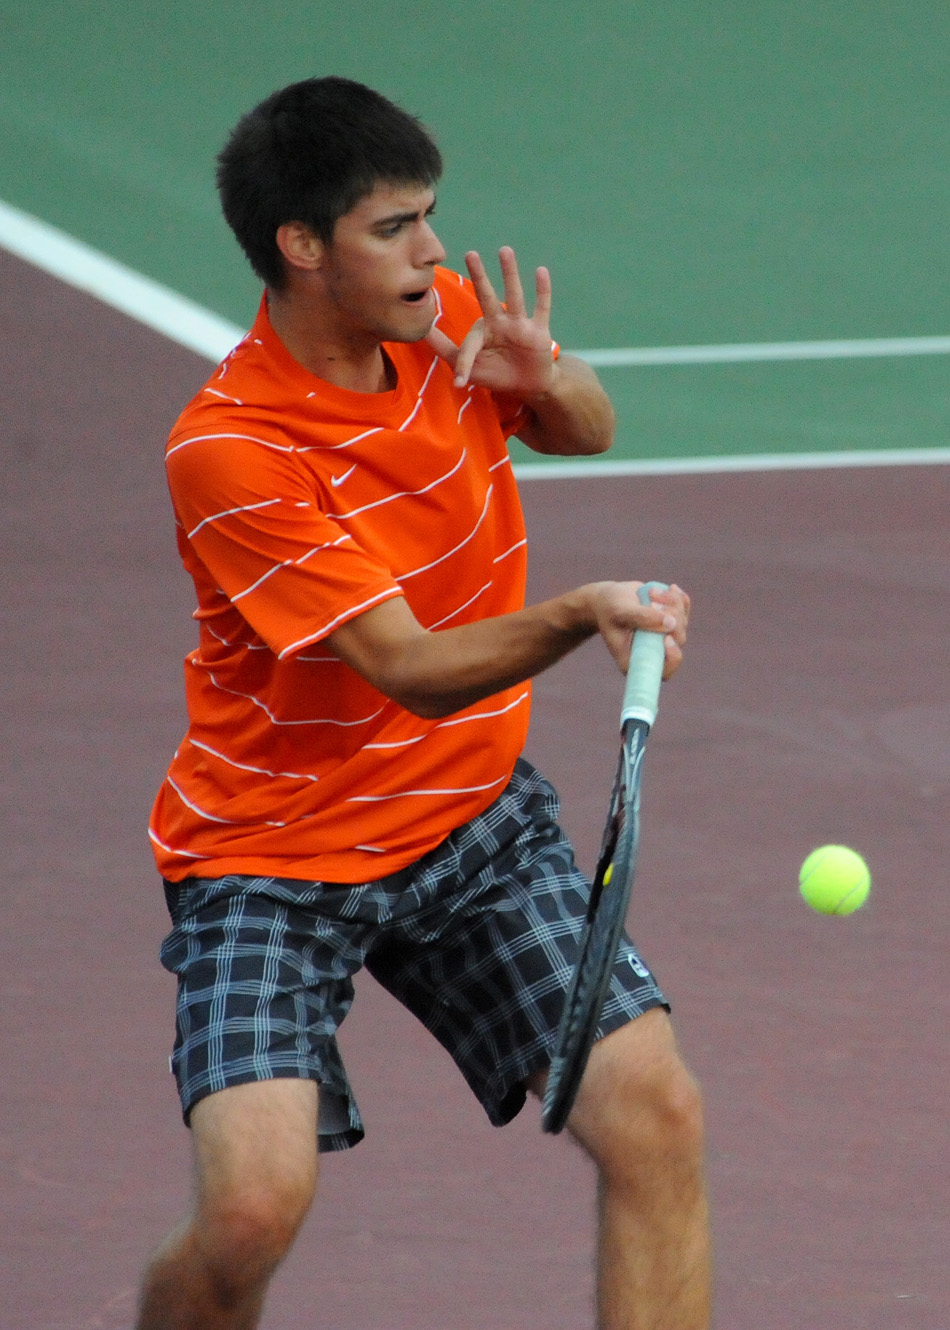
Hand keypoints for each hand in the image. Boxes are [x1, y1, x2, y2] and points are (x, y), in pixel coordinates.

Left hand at [425, 247, 555, 395]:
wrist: (528, 386)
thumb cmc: (497, 374)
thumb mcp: (471, 367)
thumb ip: (446, 349)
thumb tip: (421, 331)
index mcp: (483, 331)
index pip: (471, 340)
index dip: (465, 361)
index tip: (460, 381)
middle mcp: (500, 322)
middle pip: (487, 297)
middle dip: (479, 277)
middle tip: (470, 254)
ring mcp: (520, 324)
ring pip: (514, 296)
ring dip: (510, 275)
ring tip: (504, 250)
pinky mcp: (539, 331)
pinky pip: (541, 308)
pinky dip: (542, 291)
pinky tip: (541, 271)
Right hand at [589, 582, 690, 680]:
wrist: (608, 598)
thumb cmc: (609, 608)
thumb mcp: (620, 612)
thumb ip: (643, 618)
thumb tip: (671, 623)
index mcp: (638, 660)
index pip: (665, 670)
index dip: (672, 656)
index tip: (667, 638)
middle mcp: (654, 652)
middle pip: (677, 640)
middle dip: (670, 616)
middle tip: (652, 600)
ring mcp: (664, 637)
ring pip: (682, 622)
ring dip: (671, 602)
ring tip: (651, 591)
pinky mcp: (671, 621)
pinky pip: (684, 610)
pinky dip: (678, 597)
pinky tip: (670, 588)